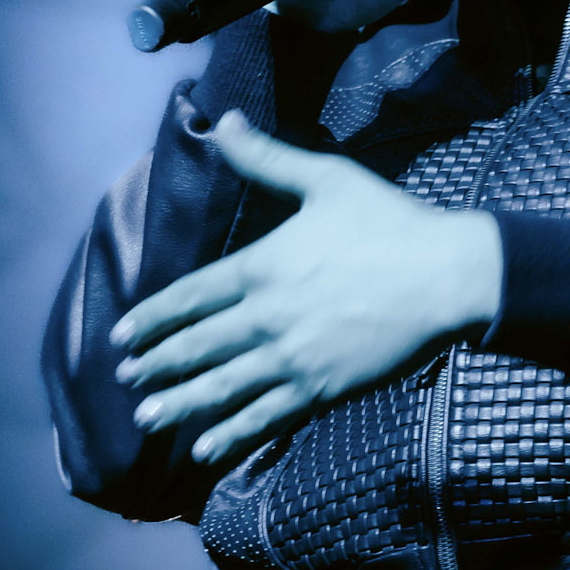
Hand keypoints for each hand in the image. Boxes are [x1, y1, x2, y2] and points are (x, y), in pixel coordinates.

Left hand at [111, 111, 503, 464]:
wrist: (448, 277)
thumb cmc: (392, 224)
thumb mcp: (327, 180)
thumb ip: (267, 159)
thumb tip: (223, 120)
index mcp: (263, 266)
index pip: (190, 297)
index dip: (151, 318)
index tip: (121, 335)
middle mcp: (268, 316)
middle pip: (197, 346)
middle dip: (156, 363)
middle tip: (125, 377)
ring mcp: (294, 357)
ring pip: (222, 387)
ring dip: (180, 404)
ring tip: (146, 417)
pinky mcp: (323, 387)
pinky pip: (266, 416)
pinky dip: (233, 434)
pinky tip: (207, 449)